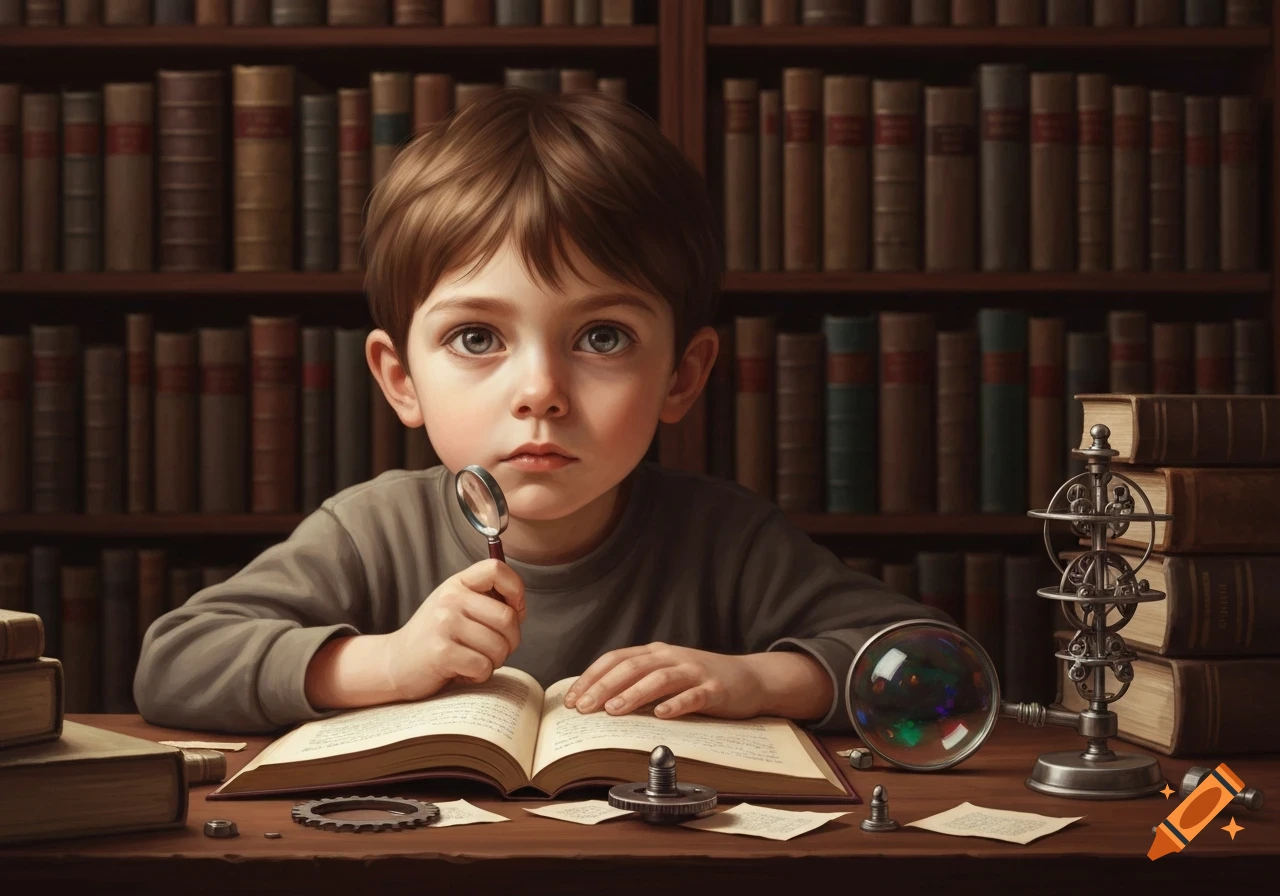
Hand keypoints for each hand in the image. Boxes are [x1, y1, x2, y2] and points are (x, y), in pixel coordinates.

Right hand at [383, 559, 525, 701]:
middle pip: (507, 617)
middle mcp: (450, 598)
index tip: (513, 609)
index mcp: (457, 583)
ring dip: (495, 661)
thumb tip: (519, 608)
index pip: (497, 569)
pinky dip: (479, 675)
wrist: (394, 662)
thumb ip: (486, 601)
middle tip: (495, 650)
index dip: (515, 590)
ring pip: (499, 646)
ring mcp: (444, 624)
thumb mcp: (456, 607)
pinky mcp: (441, 652)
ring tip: (475, 660)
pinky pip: (483, 666)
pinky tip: (463, 671)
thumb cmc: (436, 636)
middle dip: (511, 641)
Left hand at [562, 642, 765, 720]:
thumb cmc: (700, 680)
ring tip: (613, 710)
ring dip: (633, 694)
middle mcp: (671, 657)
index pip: (615, 659)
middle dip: (604, 687)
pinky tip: (662, 714)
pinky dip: (676, 704)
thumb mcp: (666, 674)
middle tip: (584, 707)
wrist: (750, 678)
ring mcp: (694, 671)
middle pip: (632, 667)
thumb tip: (597, 703)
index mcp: (656, 653)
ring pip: (659, 679)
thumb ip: (638, 682)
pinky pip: (694, 695)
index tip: (572, 699)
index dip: (591, 677)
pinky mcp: (715, 688)